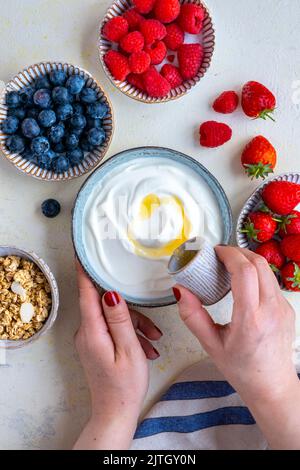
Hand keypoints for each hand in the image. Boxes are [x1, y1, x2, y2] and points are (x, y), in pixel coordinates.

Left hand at [73, 261, 161, 449]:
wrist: (116, 414)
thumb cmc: (124, 386)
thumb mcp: (128, 349)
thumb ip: (119, 318)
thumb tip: (110, 292)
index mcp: (92, 331)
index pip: (86, 292)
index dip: (85, 270)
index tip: (84, 251)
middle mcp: (87, 332)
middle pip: (105, 305)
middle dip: (130, 311)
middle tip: (151, 328)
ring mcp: (90, 339)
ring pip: (113, 318)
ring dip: (134, 326)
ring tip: (152, 343)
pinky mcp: (96, 345)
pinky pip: (112, 329)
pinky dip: (130, 335)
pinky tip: (146, 348)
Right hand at [175, 246, 299, 448]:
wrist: (271, 385)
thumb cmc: (242, 369)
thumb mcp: (211, 345)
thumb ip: (193, 316)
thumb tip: (180, 290)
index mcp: (251, 320)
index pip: (245, 272)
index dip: (229, 254)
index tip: (215, 252)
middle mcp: (271, 310)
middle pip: (259, 264)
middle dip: (237, 252)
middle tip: (219, 255)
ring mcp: (283, 308)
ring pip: (267, 270)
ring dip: (248, 261)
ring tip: (229, 266)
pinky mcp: (287, 308)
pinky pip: (271, 281)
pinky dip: (256, 274)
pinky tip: (242, 283)